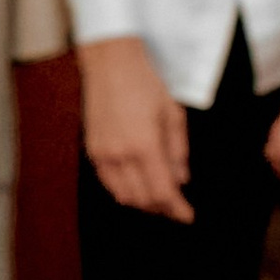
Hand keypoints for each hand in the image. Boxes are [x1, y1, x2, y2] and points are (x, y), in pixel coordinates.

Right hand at [79, 35, 192, 222]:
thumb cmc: (145, 84)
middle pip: (143, 199)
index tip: (188, 216)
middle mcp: (121, 154)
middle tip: (176, 207)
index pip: (163, 191)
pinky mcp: (92, 150)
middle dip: (162, 208)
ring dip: (143, 203)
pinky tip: (137, 186)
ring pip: (123, 196)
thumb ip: (178, 151)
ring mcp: (103, 154)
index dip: (177, 208)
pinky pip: (108, 183)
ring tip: (158, 199)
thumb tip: (181, 180)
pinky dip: (124, 191)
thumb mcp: (173, 114)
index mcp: (145, 145)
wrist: (110, 64)